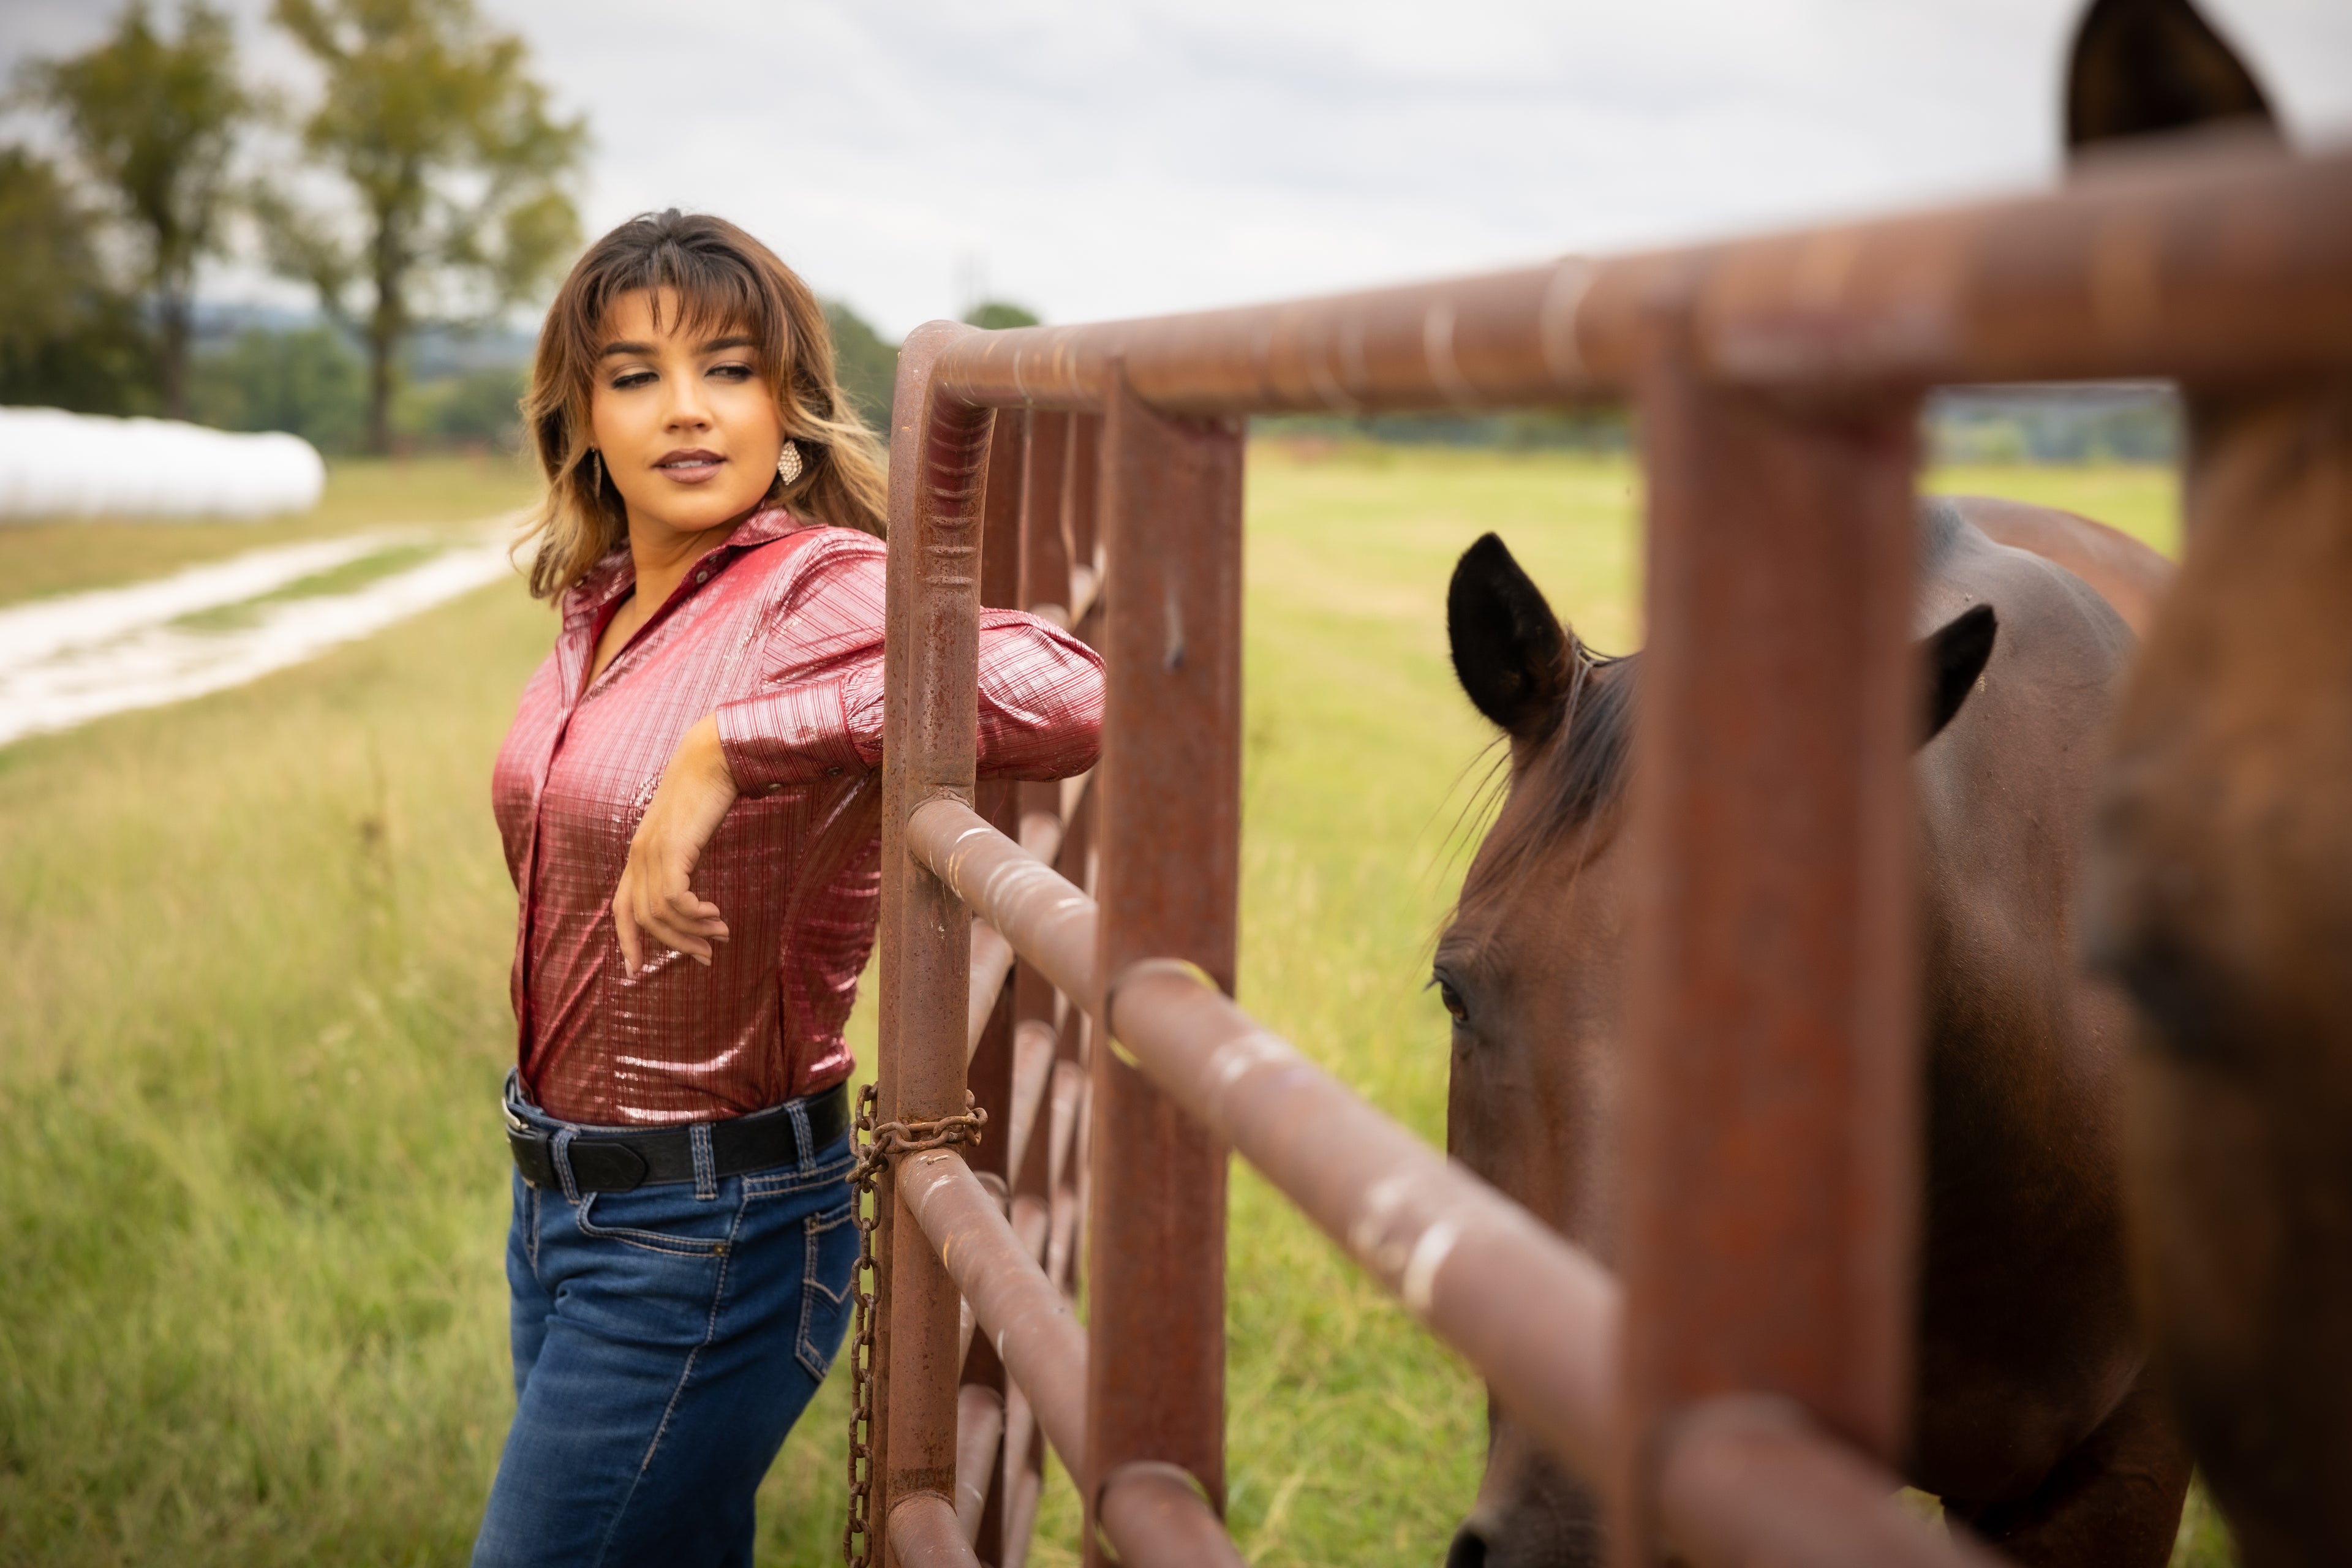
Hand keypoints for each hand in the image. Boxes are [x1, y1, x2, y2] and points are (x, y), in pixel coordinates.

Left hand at [613, 715, 738, 974]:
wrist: (713, 757)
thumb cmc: (707, 792)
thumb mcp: (690, 834)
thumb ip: (685, 859)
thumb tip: (694, 890)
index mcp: (639, 854)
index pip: (621, 907)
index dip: (626, 941)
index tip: (634, 970)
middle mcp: (638, 856)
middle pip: (643, 918)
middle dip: (675, 943)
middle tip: (706, 956)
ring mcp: (652, 852)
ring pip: (660, 913)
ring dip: (692, 931)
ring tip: (721, 933)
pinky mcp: (671, 848)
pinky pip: (674, 898)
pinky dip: (694, 914)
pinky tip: (715, 913)